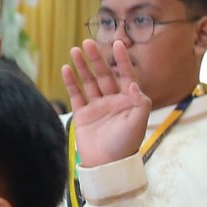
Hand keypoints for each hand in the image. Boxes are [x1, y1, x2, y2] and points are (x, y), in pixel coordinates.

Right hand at [62, 39, 150, 165]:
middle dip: (96, 59)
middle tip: (88, 42)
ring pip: (89, 81)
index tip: (118, 43)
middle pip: (104, 75)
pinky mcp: (83, 114)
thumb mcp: (138, 123)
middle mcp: (112, 100)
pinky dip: (71, 82)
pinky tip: (66, 69)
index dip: (122, 59)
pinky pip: (76, 94)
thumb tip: (133, 83)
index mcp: (128, 101)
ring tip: (74, 50)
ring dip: (82, 66)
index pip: (125, 75)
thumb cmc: (126, 145)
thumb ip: (139, 102)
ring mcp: (97, 106)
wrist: (106, 165)